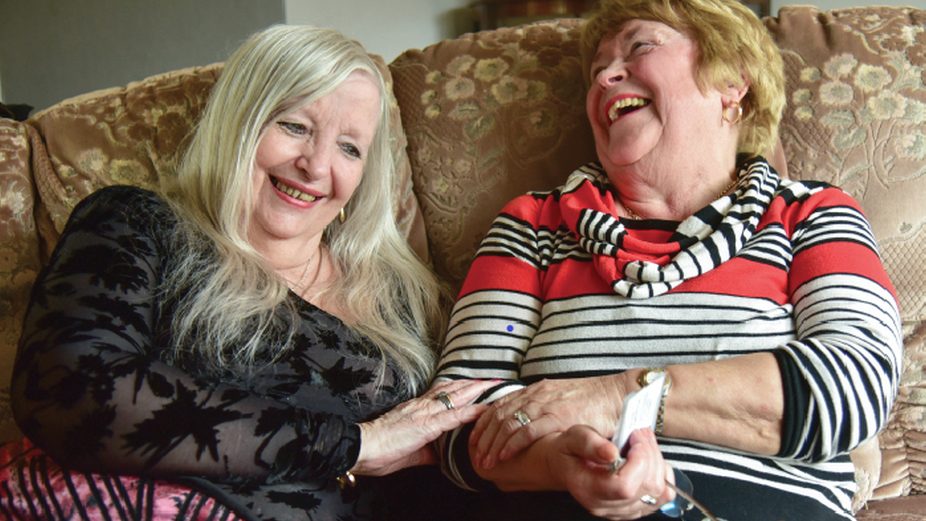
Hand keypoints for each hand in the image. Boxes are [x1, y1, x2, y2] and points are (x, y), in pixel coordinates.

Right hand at [352, 379, 494, 475]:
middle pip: (453, 388)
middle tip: (493, 379)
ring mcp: (425, 413)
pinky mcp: (426, 425)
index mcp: (416, 409)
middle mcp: (422, 405)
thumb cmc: (380, 449)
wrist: (362, 447)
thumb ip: (427, 450)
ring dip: (477, 390)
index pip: (442, 392)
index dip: (461, 387)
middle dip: (474, 383)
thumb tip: (440, 456)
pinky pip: (454, 416)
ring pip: (456, 396)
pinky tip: (485, 409)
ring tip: (495, 385)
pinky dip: (472, 411)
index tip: (476, 383)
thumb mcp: (409, 450)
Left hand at [471, 376, 623, 468]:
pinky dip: (512, 444)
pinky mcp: (558, 417)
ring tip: (485, 460)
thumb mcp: (560, 399)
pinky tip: (504, 455)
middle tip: (474, 453)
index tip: (474, 436)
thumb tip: (530, 420)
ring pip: (509, 424)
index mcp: (536, 390)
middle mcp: (537, 395)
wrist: (616, 394)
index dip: (483, 422)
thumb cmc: (592, 400)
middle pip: (499, 415)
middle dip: (484, 436)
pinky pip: (528, 431)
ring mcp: (547, 405)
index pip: (500, 404)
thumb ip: (543, 407)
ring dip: (494, 444)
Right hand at [548, 426, 674, 519]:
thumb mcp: (573, 437)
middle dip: (650, 454)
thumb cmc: (569, 451)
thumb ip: (591, 444)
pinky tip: (650, 461)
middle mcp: (605, 506)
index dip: (639, 462)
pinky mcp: (635, 508)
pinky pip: (662, 497)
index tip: (634, 439)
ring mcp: (622, 511)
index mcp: (588, 489)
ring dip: (658, 463)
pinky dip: (662, 475)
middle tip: (640, 433)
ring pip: (658, 492)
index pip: (624, 487)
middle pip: (646, 488)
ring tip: (644, 444)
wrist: (566, 466)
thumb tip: (611, 452)